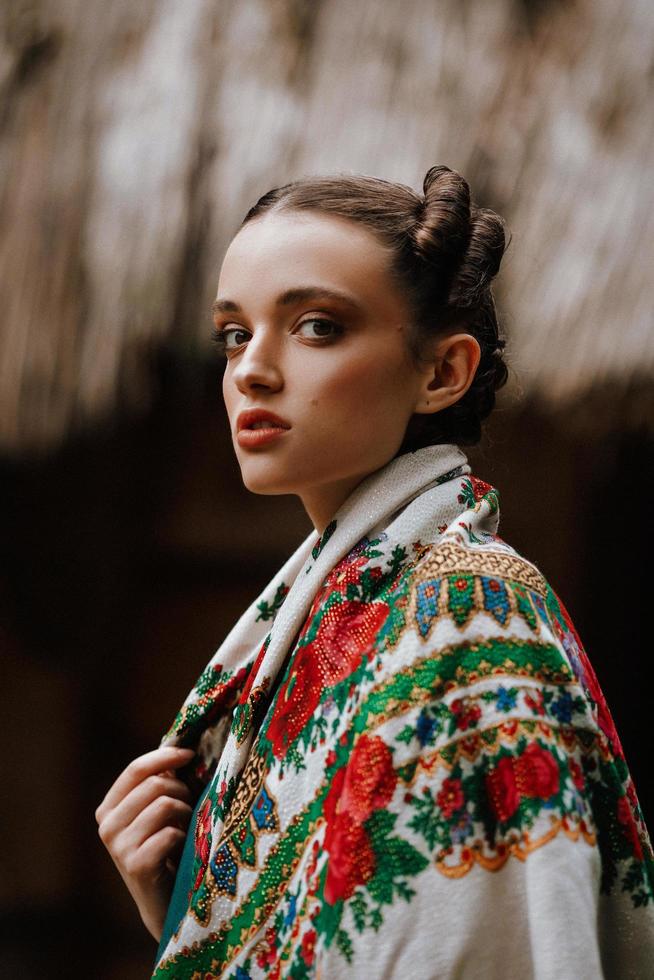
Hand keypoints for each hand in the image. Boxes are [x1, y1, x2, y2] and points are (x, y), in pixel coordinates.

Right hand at [95, 745, 195, 940]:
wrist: (165, 903)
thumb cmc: (167, 848)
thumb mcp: (157, 812)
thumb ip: (160, 783)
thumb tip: (181, 745)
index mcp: (108, 809)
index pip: (136, 768)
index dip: (165, 756)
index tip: (190, 754)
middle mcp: (107, 826)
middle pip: (154, 785)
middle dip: (182, 790)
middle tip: (191, 807)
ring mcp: (119, 847)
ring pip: (165, 805)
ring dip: (186, 813)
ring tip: (188, 827)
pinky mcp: (136, 865)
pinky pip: (170, 832)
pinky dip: (184, 835)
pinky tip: (182, 847)